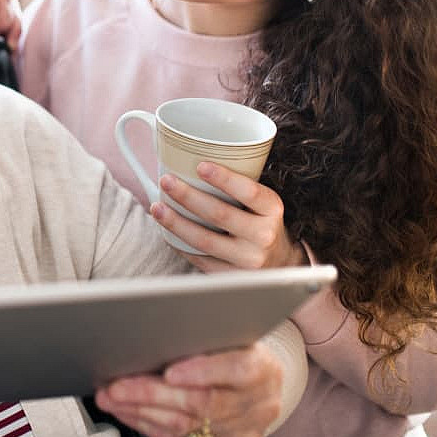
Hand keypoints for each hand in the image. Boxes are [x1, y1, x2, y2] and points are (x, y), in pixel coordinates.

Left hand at [94, 341, 283, 436]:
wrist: (260, 387)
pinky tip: (129, 415)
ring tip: (111, 399)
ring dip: (141, 413)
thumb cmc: (234, 351)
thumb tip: (155, 330)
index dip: (202, 372)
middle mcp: (257, 406)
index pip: (236, 370)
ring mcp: (242, 435)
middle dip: (151, 394)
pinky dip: (151, 429)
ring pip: (186, 427)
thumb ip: (204, 336)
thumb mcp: (229, 336)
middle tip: (115, 386)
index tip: (169, 372)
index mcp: (262, 369)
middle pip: (201, 403)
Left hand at [149, 161, 305, 270]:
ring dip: (176, 223)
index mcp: (272, 209)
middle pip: (220, 214)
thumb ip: (237, 186)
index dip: (224, 179)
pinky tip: (167, 232)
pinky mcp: (233, 277)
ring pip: (205, 240)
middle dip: (188, 196)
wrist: (279, 263)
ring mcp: (249, 260)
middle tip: (166, 181)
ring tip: (157, 207)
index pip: (250, 192)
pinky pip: (201, 259)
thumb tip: (190, 159)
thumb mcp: (262, 202)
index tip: (200, 166)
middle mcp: (264, 236)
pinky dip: (181, 244)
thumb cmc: (260, 221)